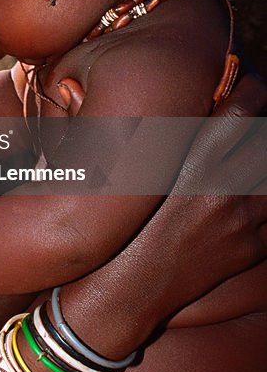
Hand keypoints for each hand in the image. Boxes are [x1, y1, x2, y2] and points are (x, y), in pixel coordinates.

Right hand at [61, 75, 266, 356]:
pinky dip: (264, 203)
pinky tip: (249, 198)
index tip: (252, 81)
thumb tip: (135, 100)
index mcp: (194, 162)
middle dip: (264, 122)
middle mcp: (225, 186)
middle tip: (254, 116)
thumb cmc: (118, 226)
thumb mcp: (133, 171)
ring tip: (250, 155)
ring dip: (262, 161)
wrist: (130, 289)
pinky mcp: (250, 247)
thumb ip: (155, 136)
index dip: (253, 89)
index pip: (242, 110)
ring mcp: (243, 219)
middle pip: (265, 139)